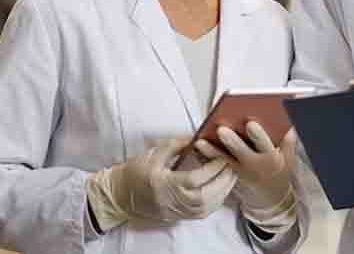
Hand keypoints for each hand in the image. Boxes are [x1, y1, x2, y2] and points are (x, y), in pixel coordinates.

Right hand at [109, 139, 237, 221]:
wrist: (120, 194)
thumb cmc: (136, 171)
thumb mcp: (155, 152)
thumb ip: (178, 145)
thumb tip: (198, 136)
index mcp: (165, 183)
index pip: (195, 179)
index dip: (212, 168)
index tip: (222, 157)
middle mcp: (172, 200)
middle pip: (205, 196)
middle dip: (223, 181)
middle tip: (232, 166)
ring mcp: (176, 211)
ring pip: (206, 207)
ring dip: (222, 192)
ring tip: (231, 176)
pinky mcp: (178, 216)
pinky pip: (203, 213)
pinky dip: (215, 202)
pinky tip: (221, 190)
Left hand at [196, 123, 296, 229]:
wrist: (271, 196)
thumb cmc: (279, 171)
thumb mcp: (289, 158)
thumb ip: (288, 143)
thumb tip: (288, 125)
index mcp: (271, 159)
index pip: (265, 146)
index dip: (258, 136)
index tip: (251, 124)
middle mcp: (255, 166)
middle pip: (241, 153)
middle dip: (231, 141)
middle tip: (221, 130)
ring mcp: (241, 172)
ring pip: (225, 161)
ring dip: (212, 152)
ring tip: (201, 142)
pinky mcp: (231, 175)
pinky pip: (217, 166)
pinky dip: (207, 158)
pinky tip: (198, 149)